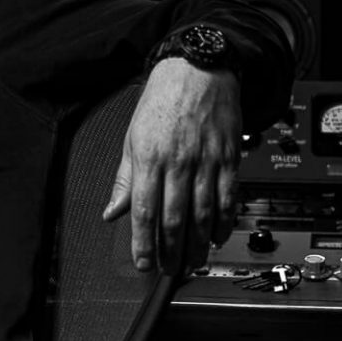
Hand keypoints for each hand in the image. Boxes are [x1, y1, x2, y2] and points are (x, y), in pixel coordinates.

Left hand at [101, 59, 242, 273]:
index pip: (143, 211)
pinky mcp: (229, 159)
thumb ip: (125, 180)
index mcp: (149, 158)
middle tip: (169, 271)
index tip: (143, 263)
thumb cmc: (162, 101)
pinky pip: (228, 198)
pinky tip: (217, 238)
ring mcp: (206, 161)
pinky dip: (223, 222)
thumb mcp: (132, 138)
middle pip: (175, 219)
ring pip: (203, 214)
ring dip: (198, 245)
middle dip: (171, 251)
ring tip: (192, 263)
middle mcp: (178, 162)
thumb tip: (112, 212)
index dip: (143, 242)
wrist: (199, 70)